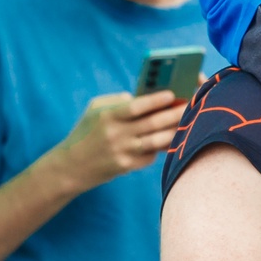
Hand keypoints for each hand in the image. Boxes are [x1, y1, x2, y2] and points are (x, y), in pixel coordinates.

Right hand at [50, 90, 181, 190]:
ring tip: (187, 122)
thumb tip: (143, 97)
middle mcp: (116, 134)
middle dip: (174, 113)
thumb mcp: (94, 110)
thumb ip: (118, 101)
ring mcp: (122, 152)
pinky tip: (170, 139)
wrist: (70, 166)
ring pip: (156, 141)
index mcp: (107, 116)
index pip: (136, 106)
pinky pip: (150, 155)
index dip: (156, 100)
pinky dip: (160, 147)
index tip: (172, 94)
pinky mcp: (126, 166)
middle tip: (189, 106)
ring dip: (174, 131)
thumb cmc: (85, 132)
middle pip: (152, 123)